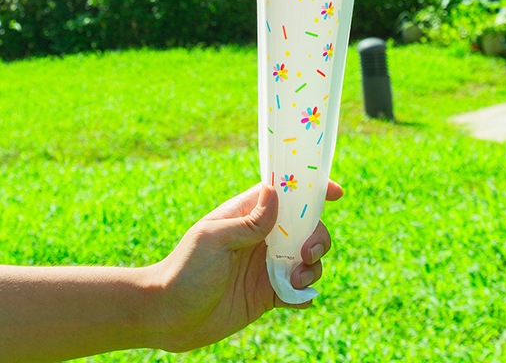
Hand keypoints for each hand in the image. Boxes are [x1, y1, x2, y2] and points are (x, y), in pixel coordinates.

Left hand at [144, 180, 342, 351]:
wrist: (169, 316)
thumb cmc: (185, 269)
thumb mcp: (215, 239)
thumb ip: (249, 221)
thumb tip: (276, 193)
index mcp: (247, 214)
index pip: (284, 193)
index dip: (311, 189)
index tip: (336, 192)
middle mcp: (261, 237)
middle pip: (305, 226)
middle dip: (317, 236)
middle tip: (306, 252)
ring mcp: (266, 265)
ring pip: (308, 257)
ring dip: (313, 266)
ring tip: (296, 278)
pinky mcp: (268, 294)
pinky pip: (298, 290)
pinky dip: (305, 292)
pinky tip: (296, 297)